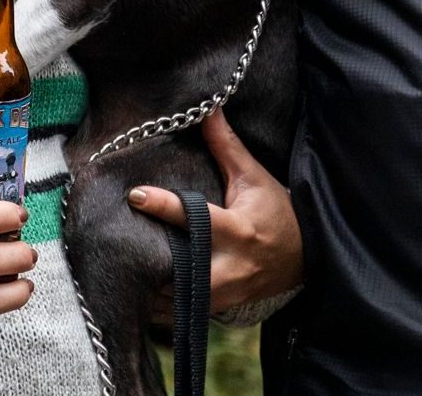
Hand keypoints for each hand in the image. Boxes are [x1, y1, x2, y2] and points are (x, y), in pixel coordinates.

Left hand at [127, 109, 302, 315]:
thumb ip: (227, 147)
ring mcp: (225, 293)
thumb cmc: (276, 211)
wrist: (306, 257)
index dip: (165, 207)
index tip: (135, 195)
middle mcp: (231, 266)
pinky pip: (181, 313)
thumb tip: (208, 109)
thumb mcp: (254, 178)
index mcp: (239, 230)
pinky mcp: (219, 308)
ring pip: (178, 299)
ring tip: (117, 269)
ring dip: (150, 288)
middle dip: (151, 264)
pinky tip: (137, 294)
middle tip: (115, 248)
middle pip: (181, 271)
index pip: (198, 219)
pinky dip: (160, 306)